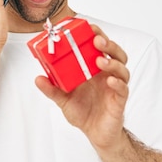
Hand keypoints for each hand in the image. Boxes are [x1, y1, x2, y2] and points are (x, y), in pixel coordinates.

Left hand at [35, 25, 130, 148]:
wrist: (96, 134)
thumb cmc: (83, 113)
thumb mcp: (63, 100)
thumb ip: (52, 89)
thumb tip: (38, 78)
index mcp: (94, 69)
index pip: (99, 46)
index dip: (96, 35)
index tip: (88, 27)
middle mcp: (107, 74)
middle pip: (115, 52)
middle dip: (108, 43)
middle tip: (96, 40)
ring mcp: (115, 86)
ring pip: (122, 67)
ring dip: (112, 61)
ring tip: (100, 61)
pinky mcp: (120, 100)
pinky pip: (123, 88)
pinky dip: (118, 82)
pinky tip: (110, 81)